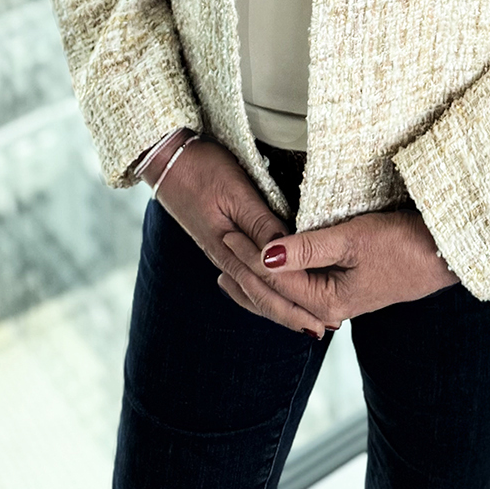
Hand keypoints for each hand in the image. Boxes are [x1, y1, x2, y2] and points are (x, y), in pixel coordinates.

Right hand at [147, 137, 332, 338]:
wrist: (164, 159)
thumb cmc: (202, 169)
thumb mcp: (237, 190)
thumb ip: (260, 223)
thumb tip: (288, 253)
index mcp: (230, 250)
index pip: (270, 289)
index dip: (298, 306)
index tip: (325, 318)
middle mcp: (225, 257)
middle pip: (262, 297)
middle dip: (293, 315)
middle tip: (325, 329)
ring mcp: (221, 251)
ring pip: (253, 290)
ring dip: (280, 305)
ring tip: (305, 317)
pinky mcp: (219, 241)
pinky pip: (244, 277)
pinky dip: (261, 291)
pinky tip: (269, 293)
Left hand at [219, 208, 456, 327]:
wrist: (442, 255)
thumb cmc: (402, 244)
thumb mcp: (353, 239)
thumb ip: (307, 248)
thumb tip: (265, 254)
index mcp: (328, 301)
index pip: (276, 278)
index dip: (248, 254)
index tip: (225, 229)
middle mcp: (328, 307)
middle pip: (276, 292)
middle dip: (244, 269)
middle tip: (218, 238)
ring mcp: (336, 299)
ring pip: (285, 291)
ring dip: (256, 276)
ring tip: (227, 262)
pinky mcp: (343, 287)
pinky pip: (299, 285)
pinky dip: (277, 275)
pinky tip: (268, 266)